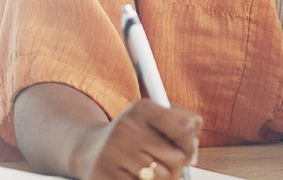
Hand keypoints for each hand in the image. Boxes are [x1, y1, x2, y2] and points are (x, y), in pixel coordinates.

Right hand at [72, 99, 201, 179]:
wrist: (89, 150)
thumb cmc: (130, 135)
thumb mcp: (152, 118)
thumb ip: (181, 123)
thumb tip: (193, 153)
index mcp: (141, 109)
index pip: (184, 126)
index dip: (192, 142)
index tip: (187, 148)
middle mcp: (127, 129)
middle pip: (178, 158)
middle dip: (177, 164)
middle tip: (163, 161)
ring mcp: (115, 154)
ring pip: (164, 178)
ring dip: (161, 178)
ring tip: (146, 169)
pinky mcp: (106, 177)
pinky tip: (134, 176)